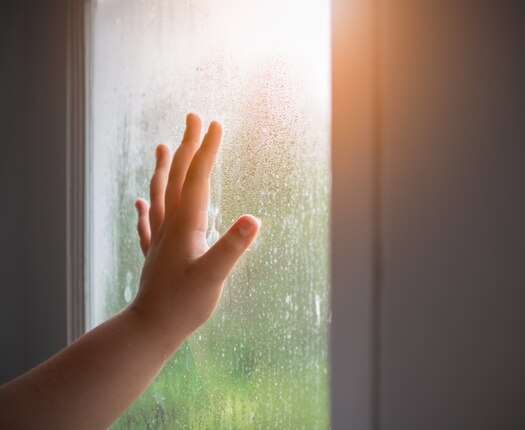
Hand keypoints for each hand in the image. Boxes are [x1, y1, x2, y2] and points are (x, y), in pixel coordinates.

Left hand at [132, 113, 258, 344]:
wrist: (150, 329)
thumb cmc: (184, 305)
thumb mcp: (214, 277)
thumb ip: (232, 247)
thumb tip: (254, 219)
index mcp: (186, 225)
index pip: (198, 179)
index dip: (208, 150)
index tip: (216, 124)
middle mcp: (170, 225)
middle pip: (178, 178)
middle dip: (188, 146)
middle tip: (193, 118)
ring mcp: (160, 239)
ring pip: (159, 194)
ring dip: (164, 168)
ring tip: (163, 147)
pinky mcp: (155, 254)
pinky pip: (148, 223)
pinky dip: (144, 208)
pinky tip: (138, 202)